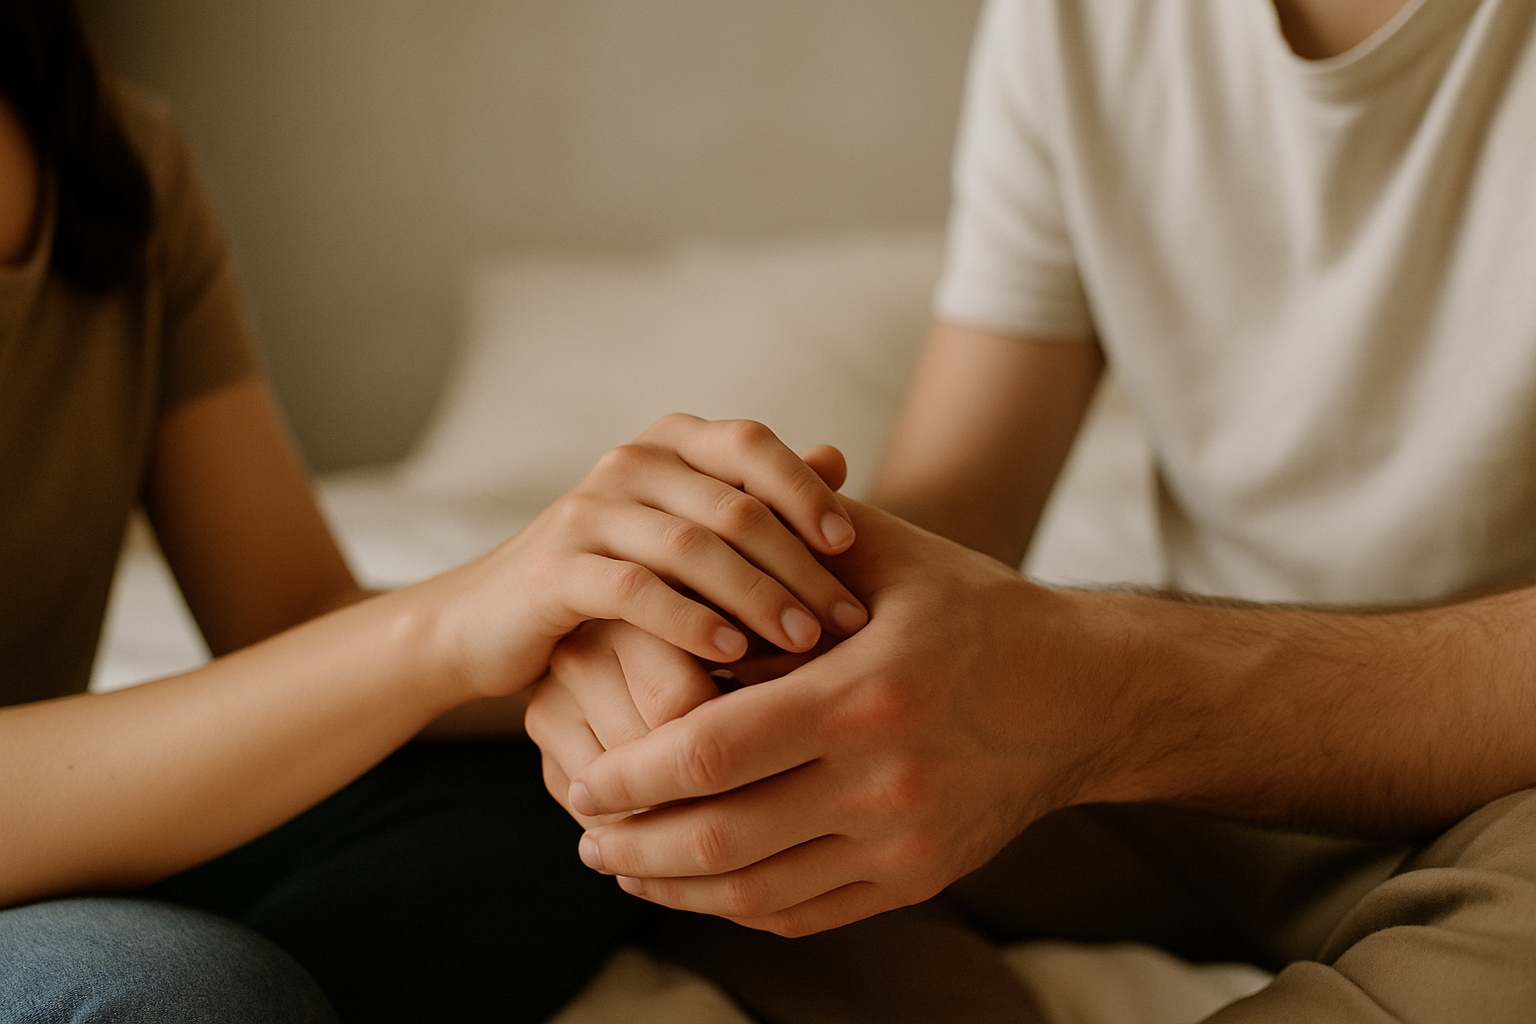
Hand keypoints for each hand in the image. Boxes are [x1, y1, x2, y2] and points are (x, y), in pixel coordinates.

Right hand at [421, 415, 868, 701]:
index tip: (851, 546)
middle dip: (799, 563)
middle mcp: (628, 463)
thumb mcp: (686, 530)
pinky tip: (732, 654)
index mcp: (667, 443)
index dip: (805, 490)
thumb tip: (837, 458)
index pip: (750, 444)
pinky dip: (690, 621)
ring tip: (804, 642)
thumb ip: (753, 496)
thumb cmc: (612, 577)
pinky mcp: (555, 568)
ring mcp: (587, 512)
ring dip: (757, 595)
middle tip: (848, 616)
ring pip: (692, 546)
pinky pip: (636, 591)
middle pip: (732, 503)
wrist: (489, 620)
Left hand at [565, 500, 1128, 935]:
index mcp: (863, 693)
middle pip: (719, 835)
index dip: (629, 774)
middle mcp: (883, 781)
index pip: (710, 751)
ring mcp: (903, 841)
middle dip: (631, 841)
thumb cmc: (978, 612)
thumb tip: (690, 519)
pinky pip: (804, 911)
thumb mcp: (894, 556)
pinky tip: (696, 884)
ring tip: (621, 862)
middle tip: (583, 831)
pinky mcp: (917, 879)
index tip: (578, 777)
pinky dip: (736, 906)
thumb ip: (791, 540)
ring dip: (671, 884)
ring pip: (754, 890)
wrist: (1084, 694)